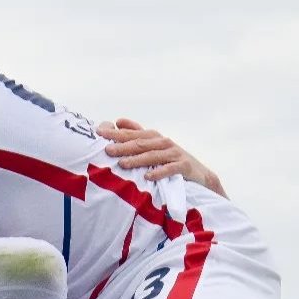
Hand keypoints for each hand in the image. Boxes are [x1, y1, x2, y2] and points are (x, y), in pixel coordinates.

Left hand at [97, 117, 225, 196]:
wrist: (200, 175)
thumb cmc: (171, 160)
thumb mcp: (154, 146)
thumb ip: (137, 134)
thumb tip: (118, 121)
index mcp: (153, 138)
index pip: (132, 134)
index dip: (116, 133)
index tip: (99, 133)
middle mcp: (163, 142)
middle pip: (140, 143)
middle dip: (123, 146)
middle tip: (107, 150)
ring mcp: (174, 153)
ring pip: (153, 155)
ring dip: (137, 160)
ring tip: (123, 164)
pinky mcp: (184, 166)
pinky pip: (171, 168)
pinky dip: (160, 172)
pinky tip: (148, 177)